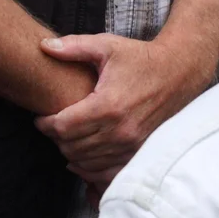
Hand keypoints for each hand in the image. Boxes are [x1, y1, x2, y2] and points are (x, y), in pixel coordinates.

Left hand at [34, 33, 217, 187]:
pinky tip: (81, 158)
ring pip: (87, 162)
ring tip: (65, 138)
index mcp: (108, 105)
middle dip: (55, 138)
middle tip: (50, 127)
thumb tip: (43, 45)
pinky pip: (108, 173)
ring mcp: (132, 145)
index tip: (39, 118)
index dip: (45, 125)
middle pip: (72, 147)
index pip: (64, 127)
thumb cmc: (140, 58)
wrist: (179, 73)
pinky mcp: (141, 151)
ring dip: (70, 152)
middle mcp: (121, 130)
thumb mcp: (106, 46)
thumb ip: (72, 46)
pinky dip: (91, 169)